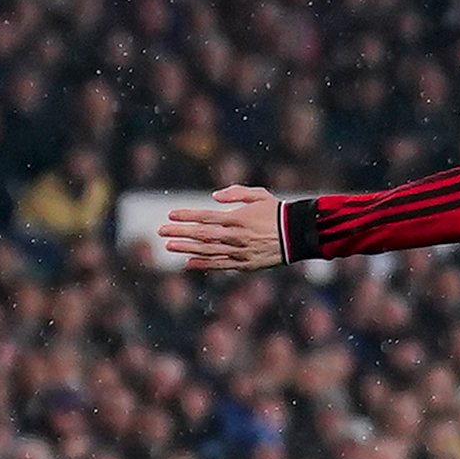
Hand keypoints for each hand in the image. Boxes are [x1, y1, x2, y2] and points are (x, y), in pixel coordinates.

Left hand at [157, 185, 284, 272]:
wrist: (298, 235)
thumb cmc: (277, 212)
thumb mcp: (260, 195)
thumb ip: (236, 193)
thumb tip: (214, 197)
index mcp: (239, 218)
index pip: (206, 217)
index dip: (187, 216)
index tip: (171, 214)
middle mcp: (236, 236)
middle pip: (202, 235)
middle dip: (180, 233)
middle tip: (161, 231)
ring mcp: (239, 252)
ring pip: (207, 251)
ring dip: (186, 249)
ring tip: (169, 246)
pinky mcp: (244, 265)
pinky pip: (219, 265)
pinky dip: (203, 264)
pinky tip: (188, 263)